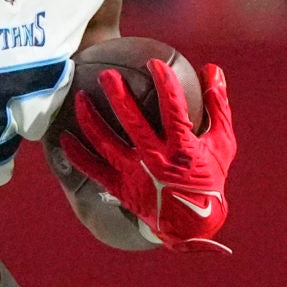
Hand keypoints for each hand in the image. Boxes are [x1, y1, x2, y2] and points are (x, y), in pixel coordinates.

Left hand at [58, 59, 235, 251]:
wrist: (192, 224)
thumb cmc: (209, 177)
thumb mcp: (222, 143)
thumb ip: (217, 105)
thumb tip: (213, 69)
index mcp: (182, 149)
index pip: (173, 110)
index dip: (165, 84)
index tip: (155, 62)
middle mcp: (156, 160)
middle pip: (132, 122)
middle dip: (117, 95)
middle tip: (106, 74)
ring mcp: (135, 175)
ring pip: (106, 144)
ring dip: (91, 119)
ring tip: (79, 98)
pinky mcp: (120, 188)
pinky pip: (93, 170)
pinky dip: (77, 155)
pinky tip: (64, 137)